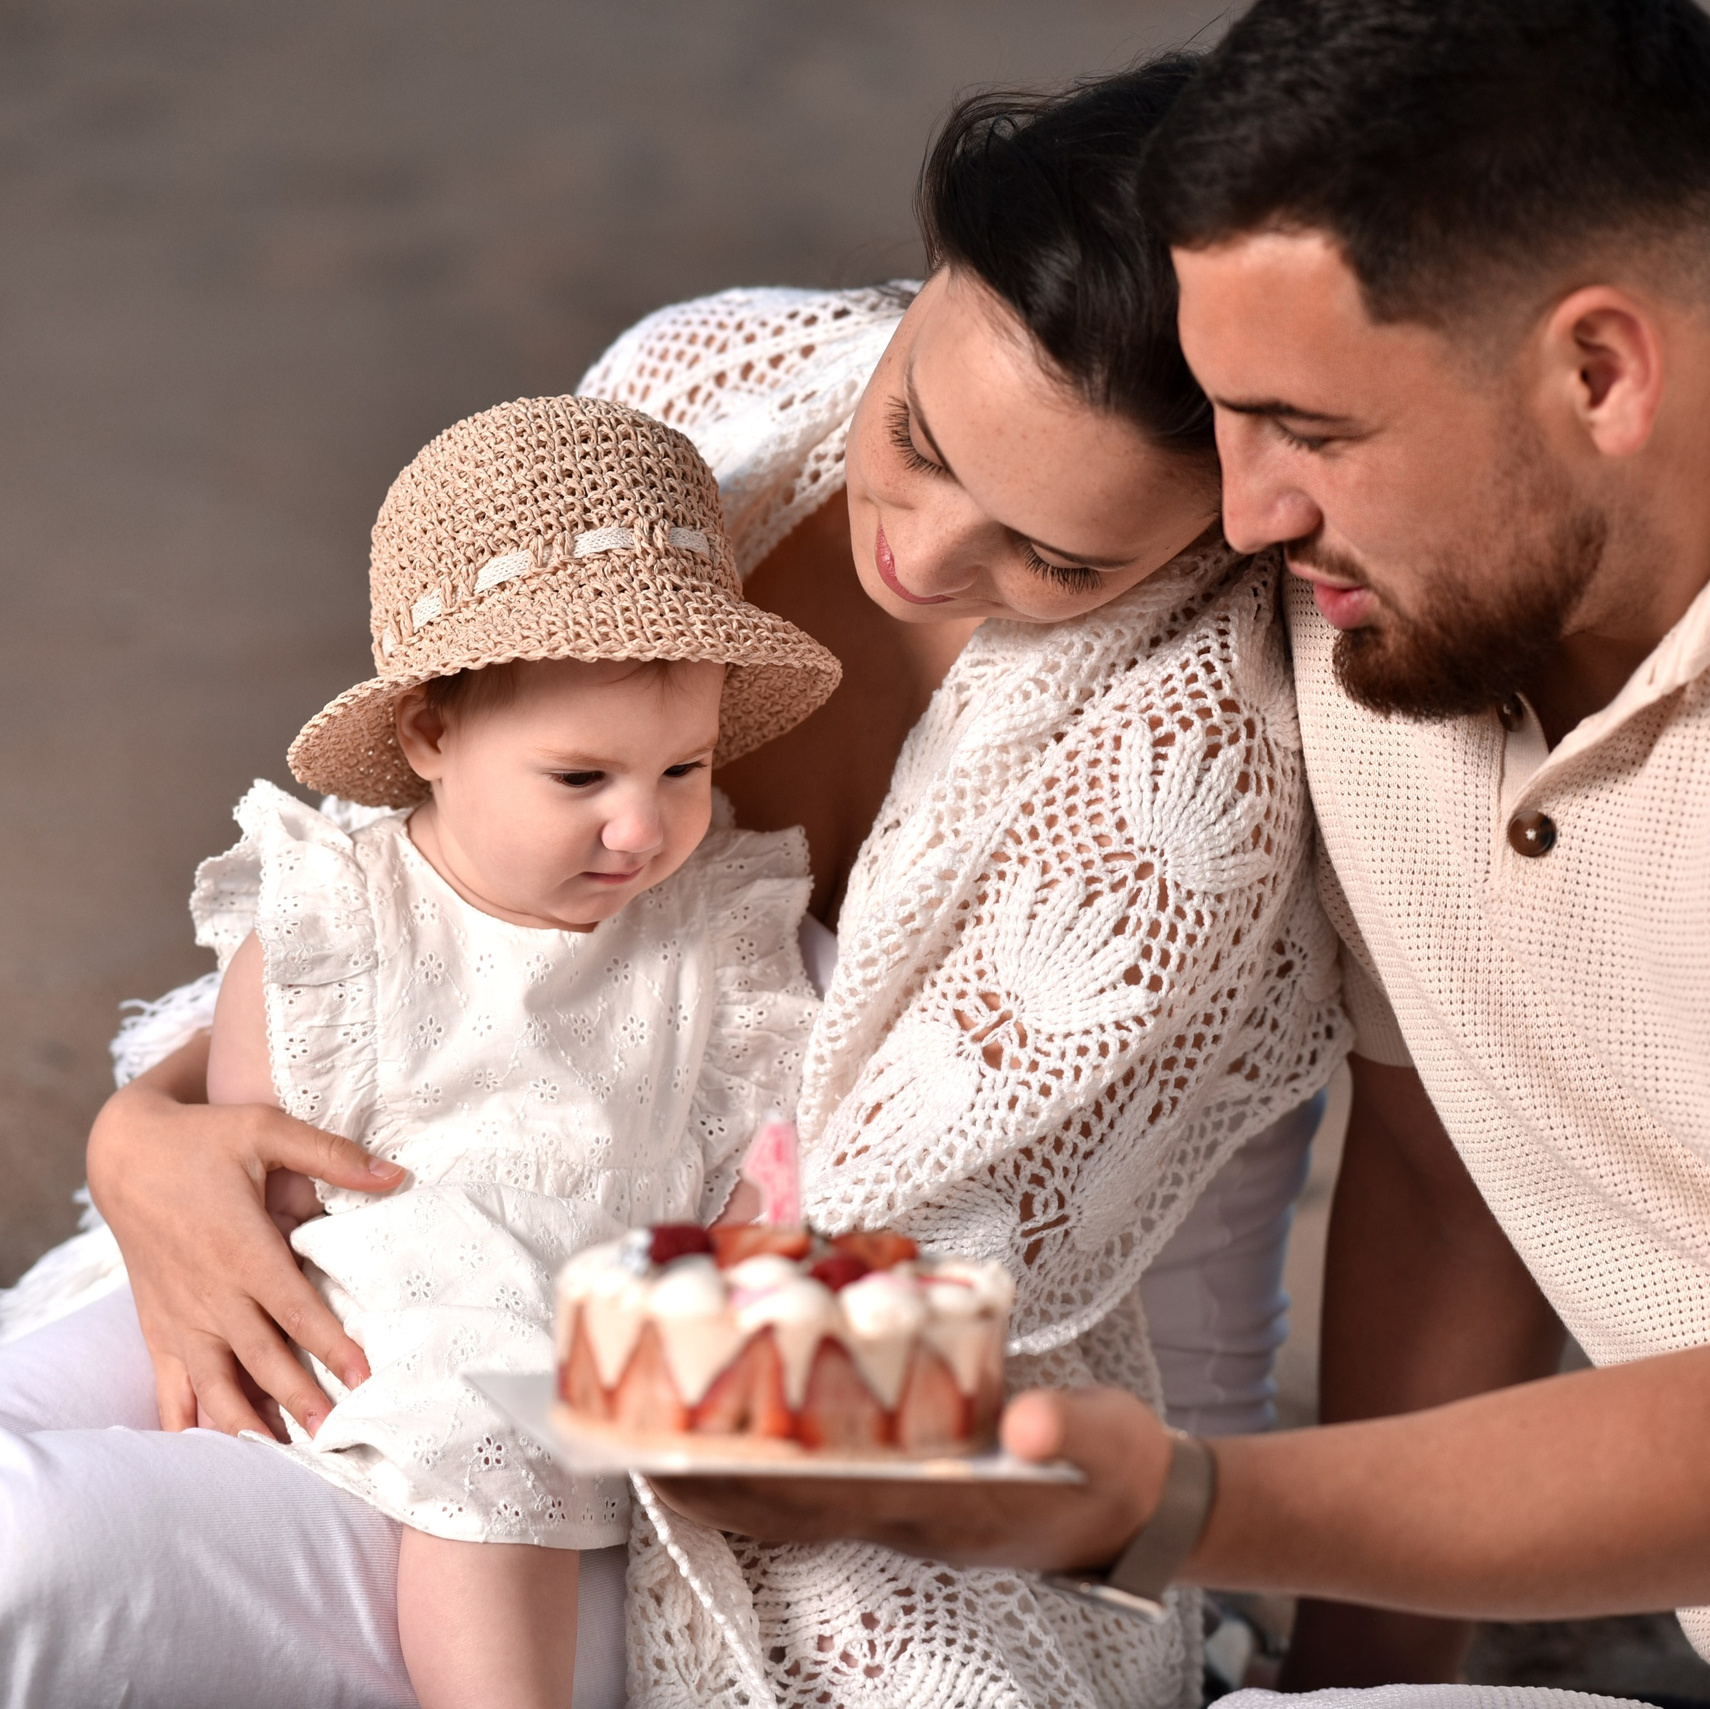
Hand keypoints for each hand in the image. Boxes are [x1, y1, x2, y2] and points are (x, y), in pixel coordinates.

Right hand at [86, 1034, 405, 1439]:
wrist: (125, 1152)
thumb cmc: (204, 1138)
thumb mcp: (268, 1130)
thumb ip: (333, 1155)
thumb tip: (397, 1174)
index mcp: (242, 1249)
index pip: (296, 1310)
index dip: (331, 1346)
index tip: (364, 1379)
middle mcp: (210, 1292)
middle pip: (261, 1359)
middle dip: (299, 1400)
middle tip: (335, 1436)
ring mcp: (181, 1314)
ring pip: (214, 1383)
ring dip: (247, 1422)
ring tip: (282, 1456)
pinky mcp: (157, 1324)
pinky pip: (171, 1384)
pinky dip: (189, 1419)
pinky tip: (208, 1447)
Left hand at [649, 1386, 1169, 1571]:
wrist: (1140, 1504)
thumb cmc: (1116, 1469)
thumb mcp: (1106, 1443)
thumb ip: (1067, 1431)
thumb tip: (1027, 1425)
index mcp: (937, 1506)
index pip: (815, 1499)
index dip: (739, 1479)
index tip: (668, 1455)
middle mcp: (902, 1511)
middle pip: (779, 1502)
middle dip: (699, 1474)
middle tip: (620, 1434)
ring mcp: (900, 1501)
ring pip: (788, 1492)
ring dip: (721, 1464)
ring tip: (651, 1425)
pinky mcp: (907, 1479)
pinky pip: (818, 1473)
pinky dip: (767, 1451)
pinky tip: (738, 1420)